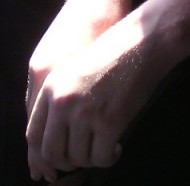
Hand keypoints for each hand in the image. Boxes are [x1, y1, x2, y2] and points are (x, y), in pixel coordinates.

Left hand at [26, 8, 162, 182]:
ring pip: (78, 159)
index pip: (33, 134)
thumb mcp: (75, 69)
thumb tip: (55, 138)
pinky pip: (100, 158)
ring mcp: (85, 112)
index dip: (44, 154)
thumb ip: (59, 98)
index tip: (58, 159)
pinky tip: (116, 148)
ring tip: (103, 148)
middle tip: (83, 157)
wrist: (143, 40)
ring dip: (90, 160)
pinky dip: (108, 159)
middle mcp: (62, 101)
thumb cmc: (114, 53)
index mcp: (51, 86)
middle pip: (51, 153)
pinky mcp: (109, 121)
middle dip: (67, 162)